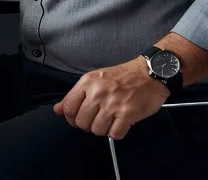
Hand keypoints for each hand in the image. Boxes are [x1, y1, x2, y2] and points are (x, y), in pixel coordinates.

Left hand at [53, 58, 168, 139]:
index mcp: (87, 82)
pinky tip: (120, 124)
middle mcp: (98, 93)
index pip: (68, 108)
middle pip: (81, 122)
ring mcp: (112, 104)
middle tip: (98, 120)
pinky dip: (116, 133)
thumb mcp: (95, 79)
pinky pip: (114, 134)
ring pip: (96, 130)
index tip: (79, 119)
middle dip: (88, 125)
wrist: (150, 73)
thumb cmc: (123, 76)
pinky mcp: (127, 114)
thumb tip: (57, 110)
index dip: (71, 119)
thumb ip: (75, 95)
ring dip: (103, 130)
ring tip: (110, 121)